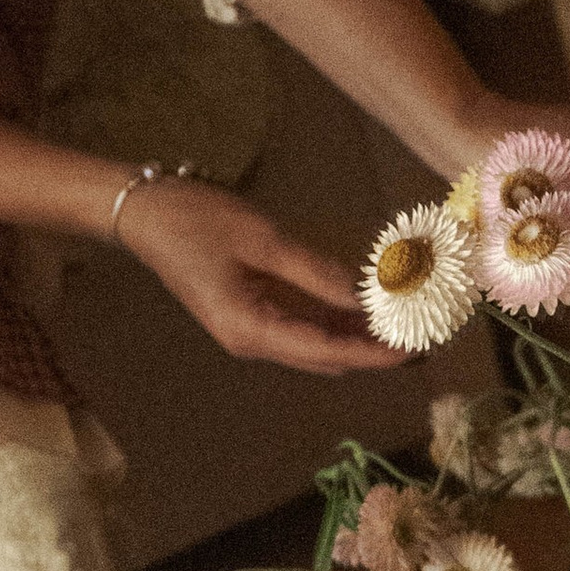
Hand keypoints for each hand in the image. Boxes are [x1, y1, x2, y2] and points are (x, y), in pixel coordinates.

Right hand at [115, 177, 398, 375]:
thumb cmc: (195, 221)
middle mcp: (253, 341)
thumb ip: (315, 273)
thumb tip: (364, 298)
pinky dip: (339, 323)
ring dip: (359, 338)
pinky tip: (370, 310)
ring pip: (318, 345)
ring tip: (407, 324)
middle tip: (424, 333)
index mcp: (250, 329)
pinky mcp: (254, 314)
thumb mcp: (261, 240)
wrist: (144, 213)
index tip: (414, 348)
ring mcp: (253, 330)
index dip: (373, 354)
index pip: (326, 352)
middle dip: (374, 350)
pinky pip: (305, 327)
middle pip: (326, 357)